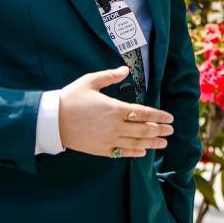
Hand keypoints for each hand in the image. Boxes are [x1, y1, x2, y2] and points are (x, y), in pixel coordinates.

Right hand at [58, 66, 174, 157]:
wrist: (52, 120)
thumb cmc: (71, 98)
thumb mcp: (90, 81)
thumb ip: (110, 76)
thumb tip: (125, 70)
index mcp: (115, 108)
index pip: (144, 113)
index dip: (159, 115)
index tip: (170, 117)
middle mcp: (115, 126)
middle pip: (144, 129)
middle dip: (160, 130)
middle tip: (171, 130)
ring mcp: (108, 139)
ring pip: (136, 142)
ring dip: (152, 143)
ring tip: (164, 143)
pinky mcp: (101, 150)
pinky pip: (122, 153)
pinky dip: (134, 152)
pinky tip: (143, 152)